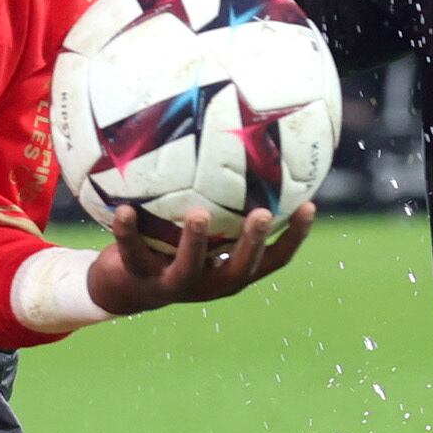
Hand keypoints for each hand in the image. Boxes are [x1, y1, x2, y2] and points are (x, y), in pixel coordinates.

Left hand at [89, 204, 311, 312]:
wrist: (123, 286)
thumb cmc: (171, 245)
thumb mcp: (200, 227)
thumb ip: (220, 201)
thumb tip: (244, 145)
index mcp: (230, 271)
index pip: (273, 259)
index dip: (293, 237)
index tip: (309, 205)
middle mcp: (209, 283)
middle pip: (238, 270)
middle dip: (252, 243)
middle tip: (263, 214)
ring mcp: (174, 285)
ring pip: (188, 268)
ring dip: (194, 243)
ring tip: (198, 214)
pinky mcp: (139, 279)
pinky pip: (133, 253)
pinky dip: (129, 231)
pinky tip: (125, 208)